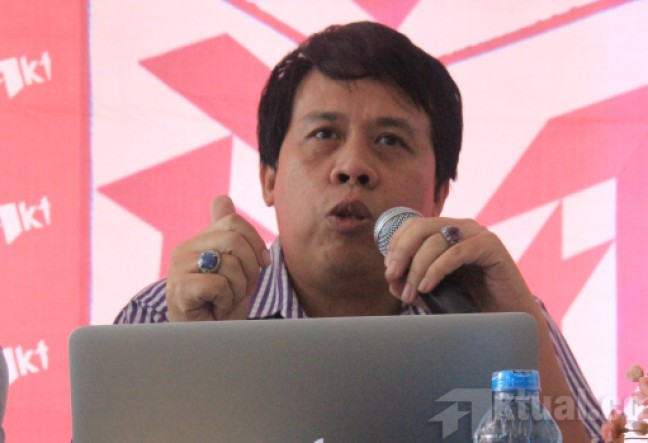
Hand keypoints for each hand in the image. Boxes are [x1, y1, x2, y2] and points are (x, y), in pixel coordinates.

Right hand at [166, 196, 270, 320]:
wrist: (206, 340)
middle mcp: (185, 249)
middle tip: (244, 288)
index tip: (263, 265)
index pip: (234, 221)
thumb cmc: (220, 304)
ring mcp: (179, 268)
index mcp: (199, 240)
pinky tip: (218, 309)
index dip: (256, 242)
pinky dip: (227, 300)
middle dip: (251, 268)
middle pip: (234, 240)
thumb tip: (222, 198)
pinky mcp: (179, 289)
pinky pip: (219, 283)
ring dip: (239, 289)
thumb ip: (228, 234)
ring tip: (228, 301)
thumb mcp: (231, 266)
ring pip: (230, 263)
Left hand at [383, 216, 535, 312]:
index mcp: (446, 231)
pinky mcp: (491, 246)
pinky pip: (456, 252)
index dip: (396, 244)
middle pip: (420, 228)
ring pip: (435, 241)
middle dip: (401, 252)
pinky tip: (427, 287)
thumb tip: (390, 278)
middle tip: (392, 276)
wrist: (506, 317)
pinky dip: (436, 269)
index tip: (388, 269)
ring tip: (410, 292)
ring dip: (417, 268)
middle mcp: (461, 227)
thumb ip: (411, 282)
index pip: (413, 225)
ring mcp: (477, 234)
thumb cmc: (470, 302)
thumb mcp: (434, 290)